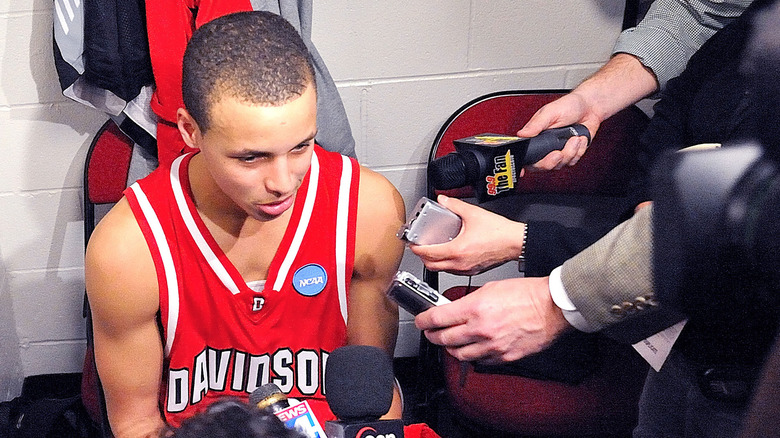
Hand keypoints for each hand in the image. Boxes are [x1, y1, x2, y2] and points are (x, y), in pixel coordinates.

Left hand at [409, 195, 524, 274]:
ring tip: (433, 248)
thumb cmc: (500, 232)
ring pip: (442, 270)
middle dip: (422, 257)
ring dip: (434, 261)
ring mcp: (466, 269)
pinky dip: (446, 263)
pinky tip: (449, 252)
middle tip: (420, 246)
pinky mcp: (473, 270)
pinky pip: (453, 270)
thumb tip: (444, 200)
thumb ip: (455, 205)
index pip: (428, 254)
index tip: (412, 243)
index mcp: (457, 251)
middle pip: (431, 266)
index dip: (416, 248)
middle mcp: (460, 264)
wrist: (516, 242)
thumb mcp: (473, 213)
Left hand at [415, 277, 570, 363]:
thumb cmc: (527, 294)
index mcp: (475, 309)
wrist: (552, 308)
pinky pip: (480, 361)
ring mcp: (492, 346)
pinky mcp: (503, 357)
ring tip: (450, 341)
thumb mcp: (490, 288)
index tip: (421, 320)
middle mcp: (480, 330)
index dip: (423, 320)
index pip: (437, 318)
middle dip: (433, 335)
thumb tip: (455, 309)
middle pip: (443, 338)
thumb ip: (469, 301)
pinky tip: (473, 348)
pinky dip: (473, 356)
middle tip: (431, 331)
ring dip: (450, 348)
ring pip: (459, 354)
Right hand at [516, 92, 600, 169]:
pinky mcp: (571, 153)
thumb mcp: (550, 112)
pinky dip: (579, 151)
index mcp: (536, 136)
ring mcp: (558, 150)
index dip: (523, 165)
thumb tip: (521, 134)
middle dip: (552, 161)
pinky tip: (579, 139)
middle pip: (542, 165)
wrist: (590, 108)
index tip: (523, 171)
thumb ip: (536, 125)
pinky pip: (572, 161)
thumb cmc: (569, 105)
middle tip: (559, 153)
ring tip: (574, 137)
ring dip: (570, 152)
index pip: (526, 155)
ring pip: (559, 164)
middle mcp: (545, 146)